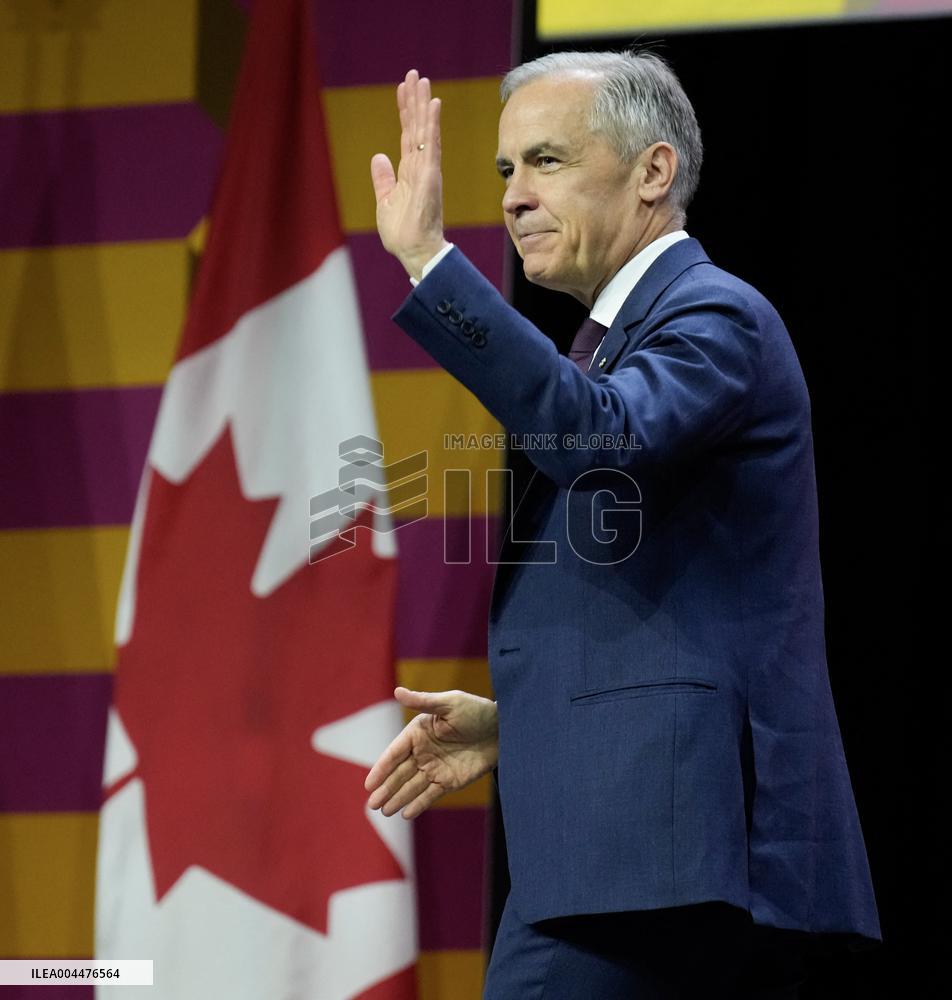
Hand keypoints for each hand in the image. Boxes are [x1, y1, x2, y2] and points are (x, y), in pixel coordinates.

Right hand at [365, 686, 498, 818]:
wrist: (504, 730)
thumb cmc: (475, 711)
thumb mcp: (449, 703)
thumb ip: (423, 702)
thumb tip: (397, 691)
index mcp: (418, 732)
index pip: (395, 752)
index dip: (381, 768)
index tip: (369, 784)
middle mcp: (423, 752)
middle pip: (400, 773)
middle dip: (386, 789)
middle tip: (372, 805)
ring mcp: (435, 768)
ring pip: (412, 787)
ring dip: (398, 799)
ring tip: (384, 811)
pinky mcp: (449, 781)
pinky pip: (430, 795)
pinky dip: (418, 804)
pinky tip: (406, 814)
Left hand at [370, 69, 448, 279]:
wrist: (412, 251)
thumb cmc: (401, 233)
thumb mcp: (384, 201)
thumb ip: (383, 179)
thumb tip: (378, 157)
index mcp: (409, 173)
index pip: (407, 136)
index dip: (405, 113)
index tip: (403, 90)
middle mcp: (420, 167)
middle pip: (416, 127)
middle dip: (414, 101)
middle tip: (414, 74)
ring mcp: (426, 170)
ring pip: (424, 130)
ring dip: (423, 104)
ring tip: (421, 79)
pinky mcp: (429, 176)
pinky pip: (431, 145)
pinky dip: (431, 124)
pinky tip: (432, 104)